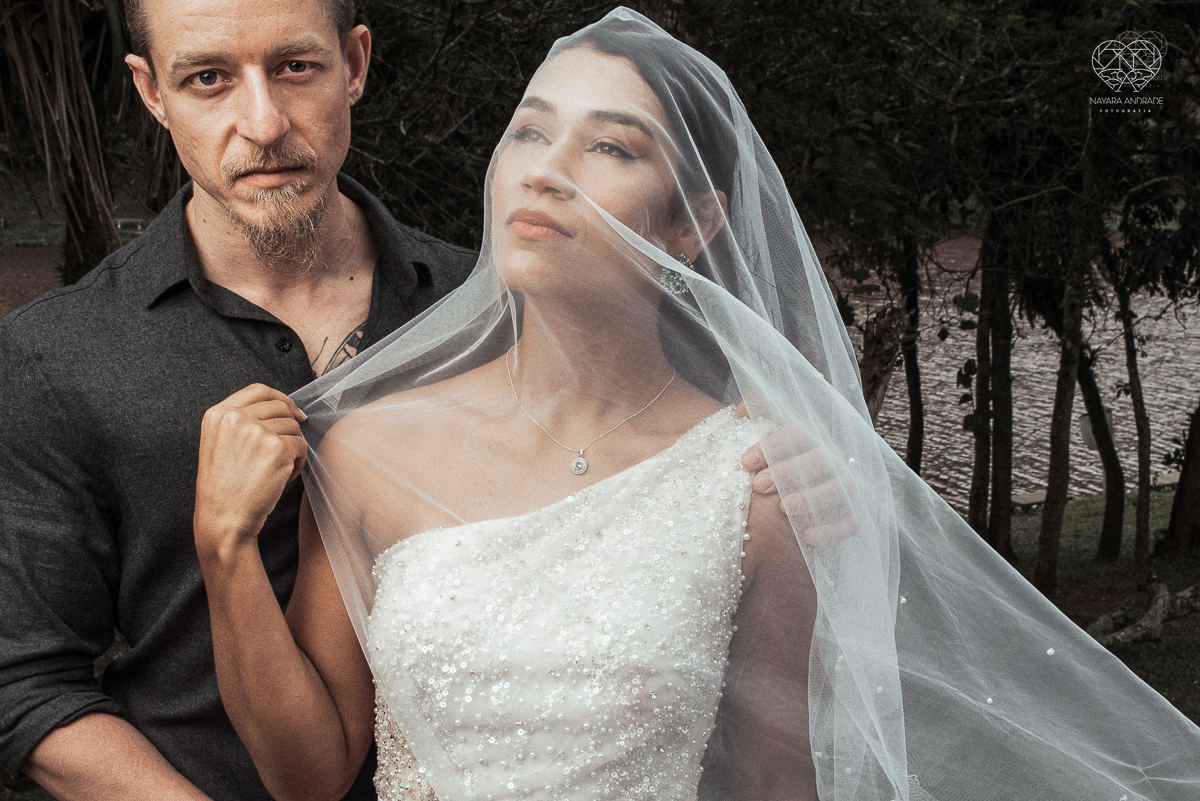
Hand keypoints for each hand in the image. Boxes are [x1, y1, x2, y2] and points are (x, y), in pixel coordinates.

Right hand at [195, 384, 306, 559]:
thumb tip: (287, 408)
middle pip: (280, 407)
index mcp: (217, 414)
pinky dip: (298, 464)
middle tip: (284, 453)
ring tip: (276, 471)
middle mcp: (235, 418)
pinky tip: (282, 479)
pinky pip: (302, 447)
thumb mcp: (220, 444)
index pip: (258, 390)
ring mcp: (257, 431)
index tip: (294, 412)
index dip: (281, 398)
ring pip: (294, 428)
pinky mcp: (277, 448)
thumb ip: (242, 421)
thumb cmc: (225, 487)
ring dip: (292, 450)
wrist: (223, 519)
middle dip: (289, 429)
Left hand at [737, 401, 856, 544]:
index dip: (772, 445)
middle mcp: (834, 457)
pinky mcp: (851, 514)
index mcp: (813, 435)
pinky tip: (807, 537)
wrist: (792, 494)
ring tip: (781, 509)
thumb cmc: (773, 461)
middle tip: (758, 485)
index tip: (744, 461)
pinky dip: (831, 530)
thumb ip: (757, 417)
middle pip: (820, 460)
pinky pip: (851, 522)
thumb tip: (742, 406)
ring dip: (811, 498)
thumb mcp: (764, 435)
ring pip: (839, 489)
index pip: (798, 433)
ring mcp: (845, 485)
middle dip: (788, 472)